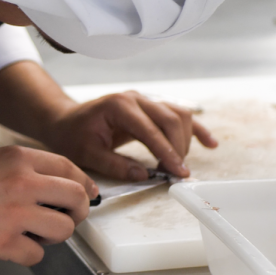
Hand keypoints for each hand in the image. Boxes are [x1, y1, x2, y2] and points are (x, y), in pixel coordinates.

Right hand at [0, 146, 97, 265]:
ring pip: (63, 229)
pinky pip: (36, 254)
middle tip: (68, 217)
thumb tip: (57, 183)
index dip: (83, 184)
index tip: (87, 194)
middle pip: (75, 197)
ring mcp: (13, 214)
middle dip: (77, 211)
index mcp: (17, 158)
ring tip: (34, 232)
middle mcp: (20, 182)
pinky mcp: (3, 243)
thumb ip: (24, 168)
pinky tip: (12, 244)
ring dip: (54, 235)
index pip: (69, 168)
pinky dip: (27, 253)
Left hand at [40, 91, 216, 180]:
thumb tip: (144, 175)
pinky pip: (179, 114)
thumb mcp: (88, 154)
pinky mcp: (150, 107)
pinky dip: (195, 129)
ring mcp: (145, 100)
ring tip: (180, 164)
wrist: (65, 120)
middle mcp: (135, 99)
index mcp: (119, 106)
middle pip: (171, 119)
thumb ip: (116, 165)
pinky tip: (210, 144)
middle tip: (178, 173)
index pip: (150, 129)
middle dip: (178, 148)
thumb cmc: (73, 135)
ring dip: (185, 140)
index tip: (178, 172)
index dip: (166, 152)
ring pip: (178, 115)